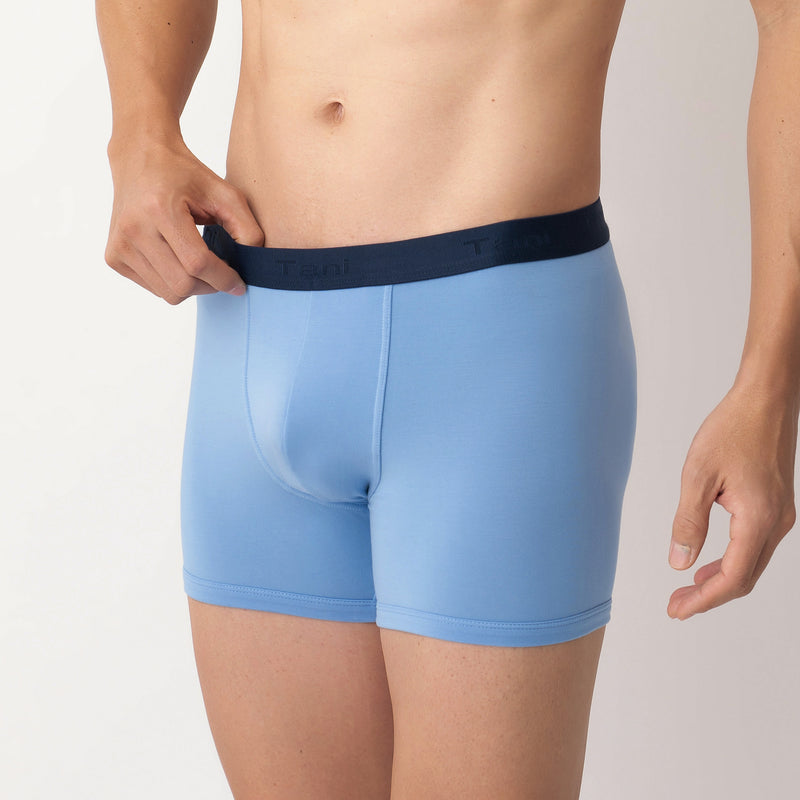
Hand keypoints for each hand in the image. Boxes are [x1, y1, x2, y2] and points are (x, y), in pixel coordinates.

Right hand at [104, 132, 264, 303]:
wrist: (140, 157)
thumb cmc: (184, 174)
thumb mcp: (225, 193)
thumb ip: (247, 228)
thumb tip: (251, 264)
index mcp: (159, 210)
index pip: (197, 263)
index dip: (224, 279)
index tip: (239, 283)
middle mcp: (133, 229)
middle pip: (183, 285)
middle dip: (210, 286)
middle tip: (222, 274)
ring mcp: (119, 245)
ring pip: (168, 293)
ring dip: (192, 286)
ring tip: (199, 262)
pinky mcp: (114, 256)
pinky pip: (154, 288)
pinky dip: (172, 282)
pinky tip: (176, 259)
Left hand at [668, 381, 796, 619]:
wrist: (766, 400)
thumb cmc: (733, 429)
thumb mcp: (697, 475)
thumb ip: (688, 521)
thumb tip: (679, 562)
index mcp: (758, 519)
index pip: (732, 578)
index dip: (704, 600)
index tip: (677, 610)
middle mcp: (776, 523)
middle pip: (745, 578)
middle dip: (709, 596)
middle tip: (676, 605)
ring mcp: (780, 516)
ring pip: (751, 564)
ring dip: (720, 580)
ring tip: (687, 589)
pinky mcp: (776, 506)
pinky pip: (754, 547)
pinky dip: (731, 562)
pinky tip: (708, 563)